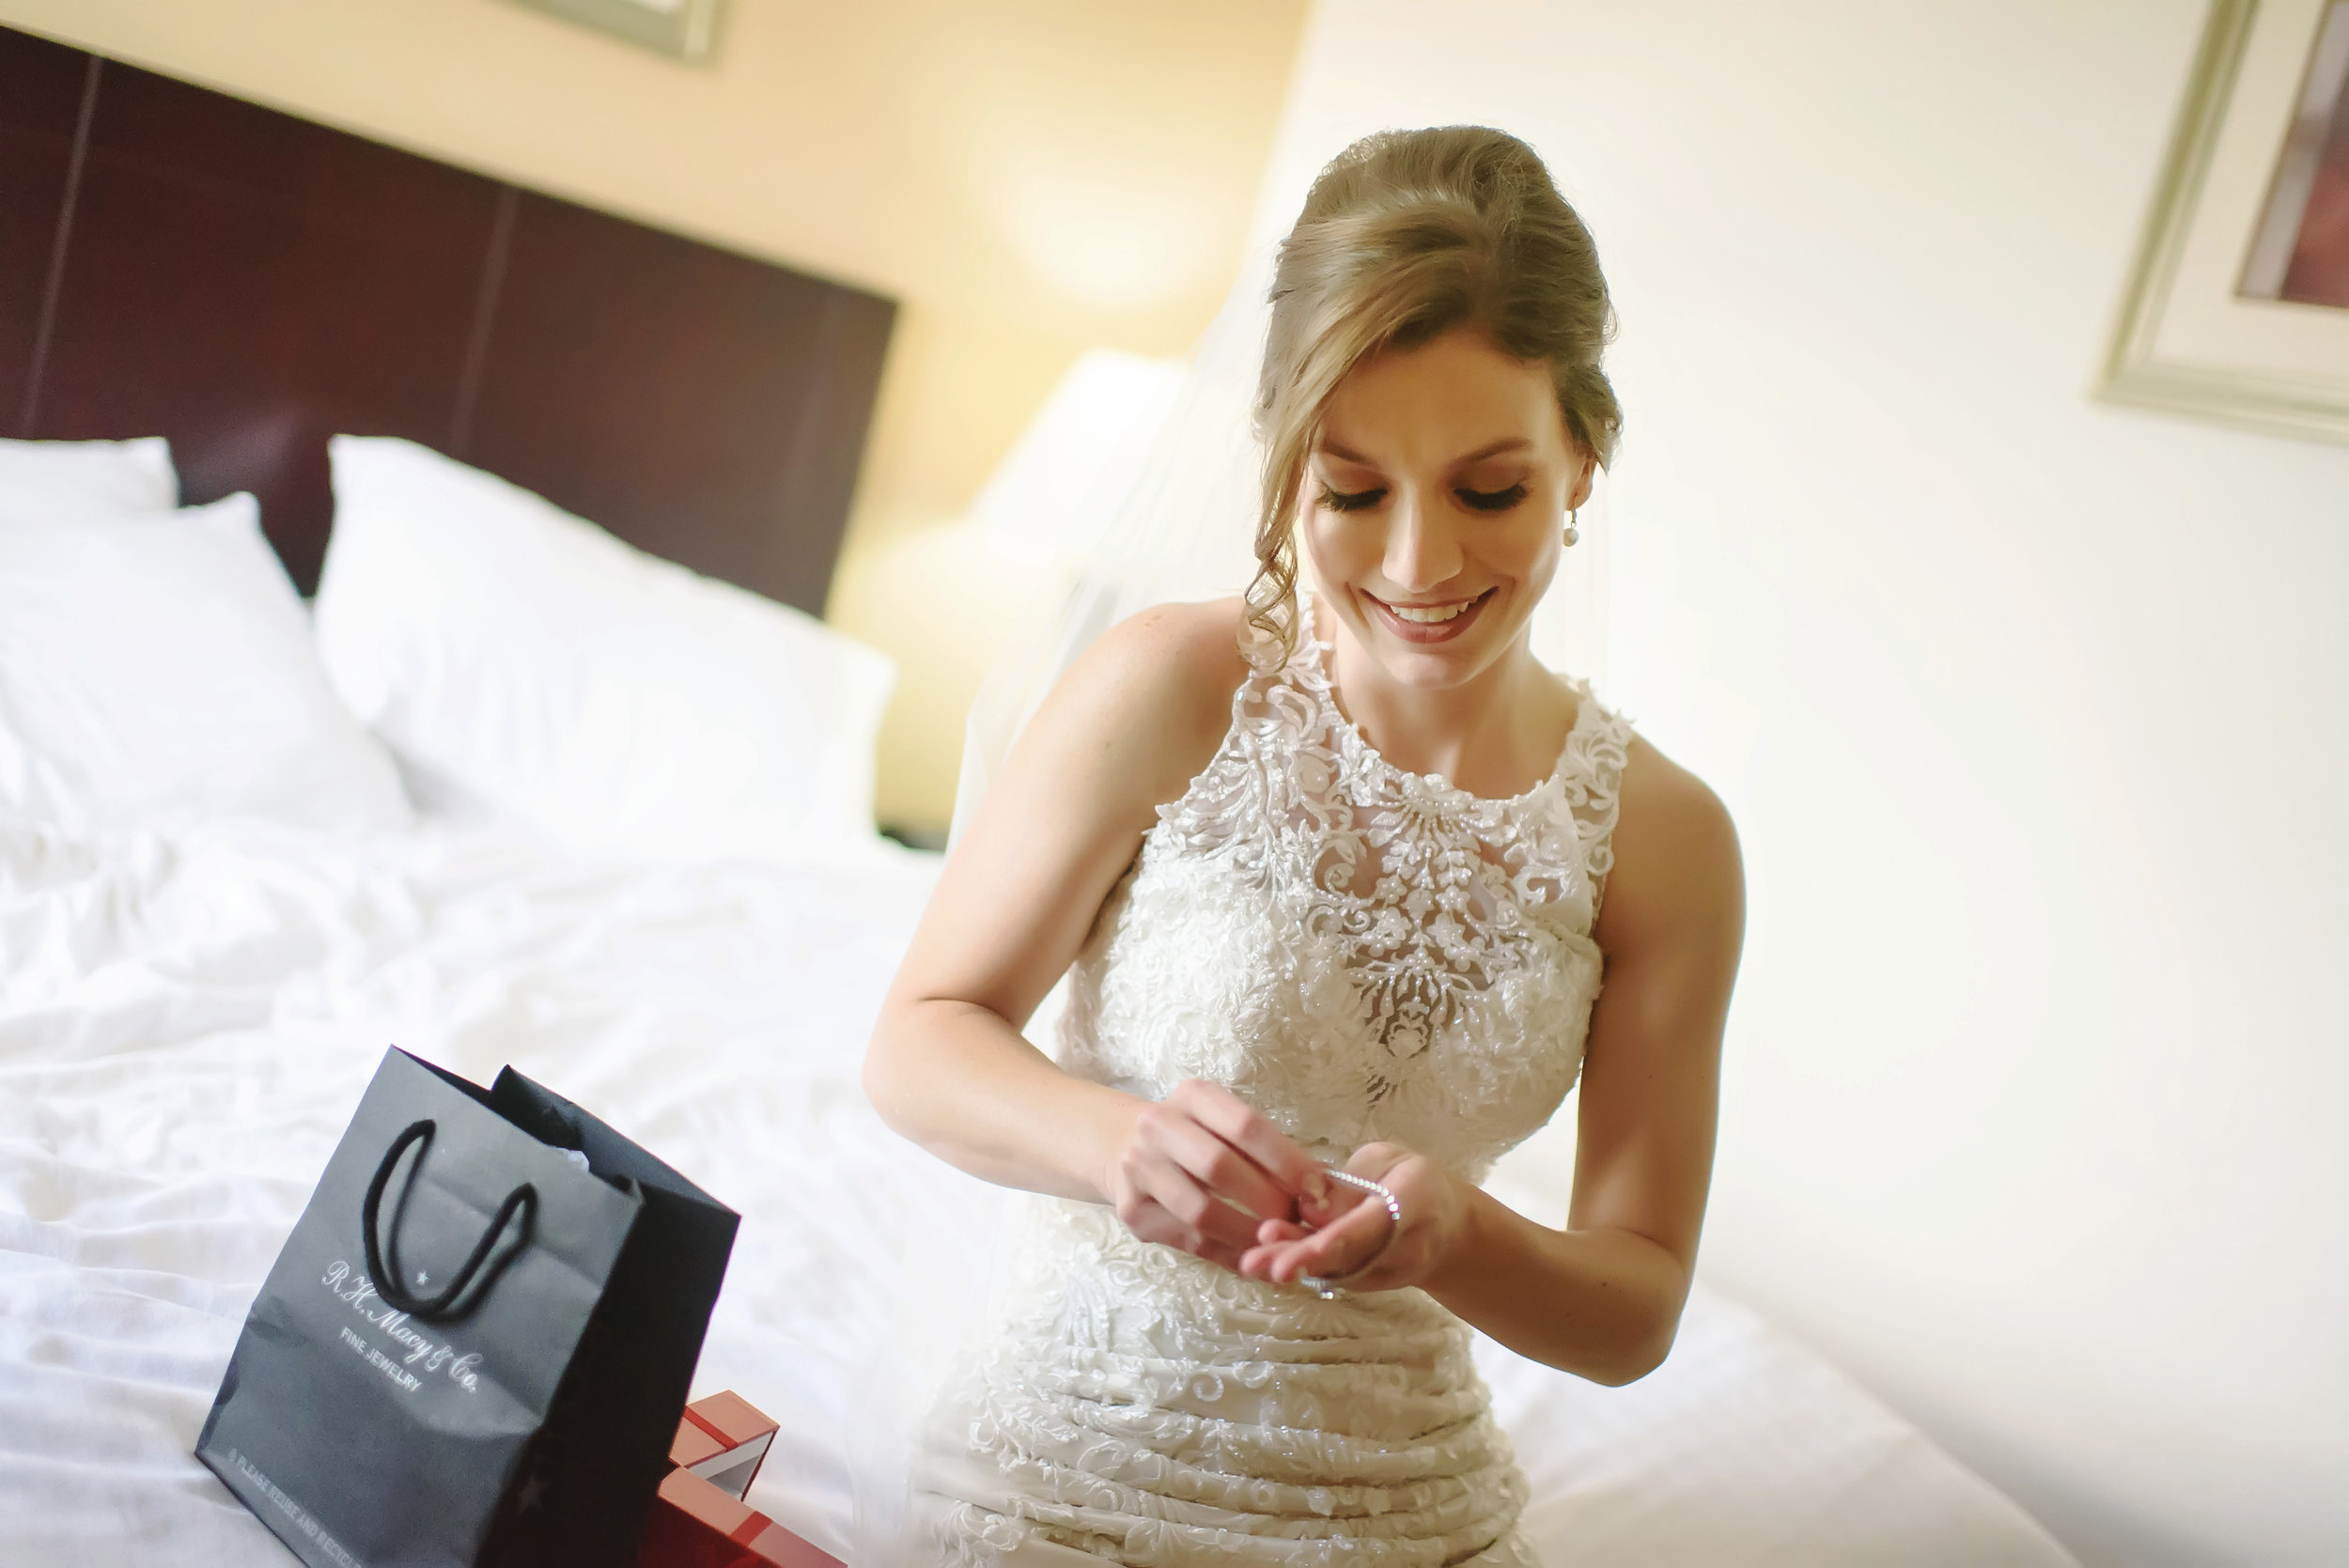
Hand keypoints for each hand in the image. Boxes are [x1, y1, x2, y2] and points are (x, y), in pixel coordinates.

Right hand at [1101, 1080, 1329, 1271]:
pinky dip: (1228, 1255)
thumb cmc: (1194, 1135)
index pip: (1244, 1125)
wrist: (1122, 1144)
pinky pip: (1190, 1241)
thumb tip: (1323, 1190)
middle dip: (1268, 1200)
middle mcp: (1158, 1127)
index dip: (1286, 1160)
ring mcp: (1140, 1170)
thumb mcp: (1224, 1124)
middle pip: (1219, 1166)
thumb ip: (1268, 1151)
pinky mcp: (1134, 1212)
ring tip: (1280, 1246)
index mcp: (1193, 1096)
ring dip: (1249, 1234)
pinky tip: (1254, 1258)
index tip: (1318, 1189)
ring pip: (1201, 1212)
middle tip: (1299, 1222)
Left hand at [1237, 1142, 1469, 1293]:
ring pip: (1336, 1273)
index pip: (1375, 1223)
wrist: (1450, 1232)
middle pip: (1350, 1257)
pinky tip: (1262, 1264)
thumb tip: (1308, 1204)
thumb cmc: (1416, 1183)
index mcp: (1416, 1201)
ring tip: (1252, 1263)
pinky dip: (1298, 1271)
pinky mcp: (1366, 1282)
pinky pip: (1332, 1277)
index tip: (1308, 1245)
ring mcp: (1385, 1272)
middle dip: (1303, 1260)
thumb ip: (1351, 1182)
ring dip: (1293, 1268)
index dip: (1340, 1237)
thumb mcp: (1390, 1160)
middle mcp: (1403, 1245)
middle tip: (1258, 1262)